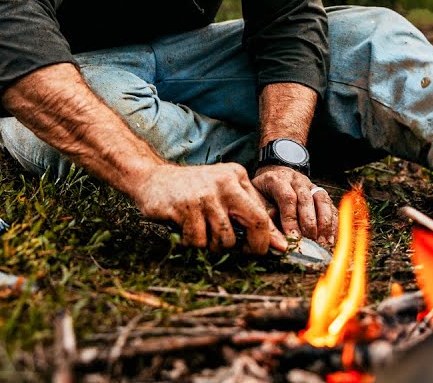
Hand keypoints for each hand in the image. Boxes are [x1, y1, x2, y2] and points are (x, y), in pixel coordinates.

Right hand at [132, 162, 287, 254]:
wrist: (153, 179)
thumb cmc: (194, 191)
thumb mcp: (224, 193)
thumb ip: (250, 214)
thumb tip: (280, 244)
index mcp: (237, 176)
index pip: (262, 213)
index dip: (268, 238)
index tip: (269, 252)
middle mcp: (224, 182)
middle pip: (255, 222)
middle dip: (254, 246)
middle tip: (245, 255)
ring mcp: (204, 194)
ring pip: (224, 238)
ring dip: (215, 247)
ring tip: (205, 238)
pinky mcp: (185, 207)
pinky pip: (198, 241)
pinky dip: (193, 245)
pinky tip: (186, 233)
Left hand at [251, 165, 337, 247]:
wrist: (273, 174)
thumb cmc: (262, 193)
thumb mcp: (256, 202)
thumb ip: (265, 218)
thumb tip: (276, 240)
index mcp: (276, 180)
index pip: (287, 198)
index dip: (291, 219)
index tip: (293, 238)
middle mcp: (296, 180)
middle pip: (306, 199)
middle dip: (309, 222)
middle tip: (310, 241)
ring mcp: (310, 184)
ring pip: (322, 199)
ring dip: (325, 222)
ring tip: (324, 242)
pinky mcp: (319, 192)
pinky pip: (330, 205)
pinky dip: (333, 221)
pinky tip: (331, 237)